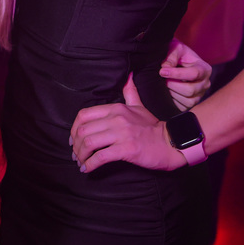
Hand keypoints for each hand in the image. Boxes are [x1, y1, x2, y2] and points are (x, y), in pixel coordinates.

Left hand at [70, 74, 185, 172]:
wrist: (171, 143)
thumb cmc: (153, 127)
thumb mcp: (139, 106)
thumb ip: (130, 91)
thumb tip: (128, 74)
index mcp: (116, 108)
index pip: (84, 115)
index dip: (73, 128)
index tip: (73, 139)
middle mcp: (116, 119)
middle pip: (83, 130)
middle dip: (75, 145)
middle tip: (76, 154)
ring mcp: (122, 134)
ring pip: (89, 143)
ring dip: (80, 155)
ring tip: (80, 162)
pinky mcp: (126, 149)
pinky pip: (101, 157)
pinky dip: (90, 164)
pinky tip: (87, 169)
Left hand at [160, 39, 211, 110]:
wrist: (177, 62)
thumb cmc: (177, 54)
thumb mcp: (176, 48)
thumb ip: (171, 55)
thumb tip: (165, 68)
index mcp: (204, 69)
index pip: (194, 74)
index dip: (177, 74)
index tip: (162, 71)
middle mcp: (205, 83)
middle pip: (190, 90)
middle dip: (173, 85)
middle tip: (162, 79)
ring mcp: (199, 95)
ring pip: (187, 101)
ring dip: (172, 93)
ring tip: (165, 84)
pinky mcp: (192, 103)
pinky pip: (183, 107)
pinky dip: (173, 100)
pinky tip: (168, 91)